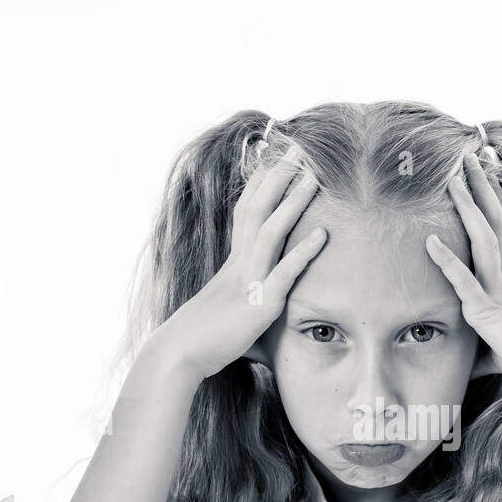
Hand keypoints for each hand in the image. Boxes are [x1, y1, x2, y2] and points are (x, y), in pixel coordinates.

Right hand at [151, 145, 326, 380]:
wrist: (178, 354)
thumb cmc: (202, 338)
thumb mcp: (227, 313)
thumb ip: (245, 305)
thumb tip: (253, 312)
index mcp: (233, 262)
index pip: (248, 211)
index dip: (262, 182)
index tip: (277, 156)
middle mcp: (240, 263)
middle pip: (259, 207)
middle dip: (280, 176)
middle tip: (299, 147)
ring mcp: (249, 280)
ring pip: (272, 230)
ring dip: (294, 201)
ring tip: (315, 176)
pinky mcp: (259, 303)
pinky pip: (284, 272)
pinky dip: (304, 252)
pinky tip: (323, 235)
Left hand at [424, 152, 501, 386]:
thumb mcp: (500, 352)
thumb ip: (480, 353)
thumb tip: (465, 368)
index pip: (499, 230)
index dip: (491, 201)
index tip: (483, 174)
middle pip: (492, 221)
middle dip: (480, 187)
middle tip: (468, 155)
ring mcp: (496, 290)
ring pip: (482, 238)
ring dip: (466, 206)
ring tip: (451, 177)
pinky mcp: (487, 310)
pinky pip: (465, 282)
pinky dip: (446, 261)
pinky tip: (429, 241)